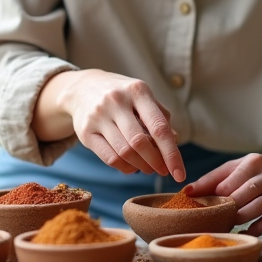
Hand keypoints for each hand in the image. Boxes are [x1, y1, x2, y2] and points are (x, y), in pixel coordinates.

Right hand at [45, 70, 184, 180]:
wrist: (82, 87)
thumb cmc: (122, 95)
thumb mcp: (143, 96)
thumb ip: (159, 117)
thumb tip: (174, 142)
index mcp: (137, 90)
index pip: (159, 127)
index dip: (171, 153)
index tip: (179, 173)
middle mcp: (116, 101)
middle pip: (140, 142)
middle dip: (156, 162)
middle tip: (164, 170)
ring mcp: (98, 116)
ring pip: (125, 152)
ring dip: (142, 166)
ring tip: (149, 168)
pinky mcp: (85, 132)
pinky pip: (110, 158)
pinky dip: (125, 167)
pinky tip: (132, 166)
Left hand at [186, 153, 261, 235]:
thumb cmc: (252, 173)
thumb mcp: (232, 170)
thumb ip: (210, 180)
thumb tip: (186, 192)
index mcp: (254, 161)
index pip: (230, 183)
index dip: (217, 197)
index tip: (208, 207)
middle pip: (245, 194)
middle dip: (229, 208)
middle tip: (217, 218)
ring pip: (259, 206)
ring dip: (241, 218)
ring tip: (228, 224)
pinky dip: (256, 229)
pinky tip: (244, 231)